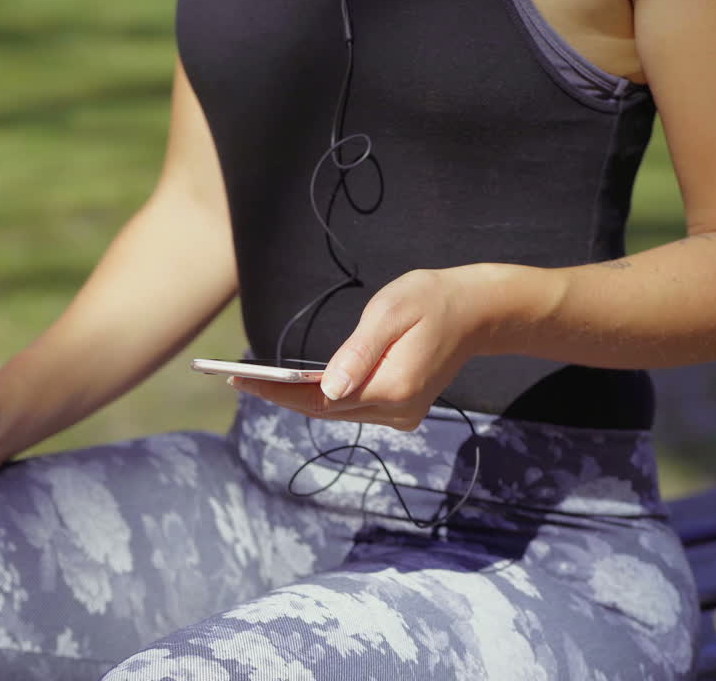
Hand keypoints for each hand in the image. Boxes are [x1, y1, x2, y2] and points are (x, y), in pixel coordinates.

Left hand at [228, 268, 488, 429]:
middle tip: (238, 380)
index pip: (319, 399)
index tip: (241, 382)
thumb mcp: (389, 314)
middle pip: (324, 409)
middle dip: (281, 395)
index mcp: (391, 388)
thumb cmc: (430, 300)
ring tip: (259, 382)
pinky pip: (353, 408)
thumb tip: (327, 389)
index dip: (277, 391)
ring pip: (337, 412)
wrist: (477, 312)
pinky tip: (298, 383)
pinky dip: (324, 397)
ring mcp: (402, 415)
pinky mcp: (403, 411)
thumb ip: (357, 353)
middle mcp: (397, 411)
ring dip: (299, 398)